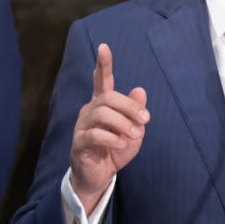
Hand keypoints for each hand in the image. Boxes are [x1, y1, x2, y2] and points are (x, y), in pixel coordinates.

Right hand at [69, 43, 148, 213]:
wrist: (100, 177)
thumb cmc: (115, 150)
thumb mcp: (133, 131)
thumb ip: (136, 112)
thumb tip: (140, 90)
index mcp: (102, 104)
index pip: (101, 80)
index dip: (103, 64)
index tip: (104, 47)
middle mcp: (89, 110)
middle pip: (108, 96)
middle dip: (129, 106)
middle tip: (145, 120)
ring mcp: (82, 126)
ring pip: (101, 113)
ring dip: (122, 123)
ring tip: (134, 135)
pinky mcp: (79, 143)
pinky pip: (94, 134)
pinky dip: (111, 137)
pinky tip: (122, 143)